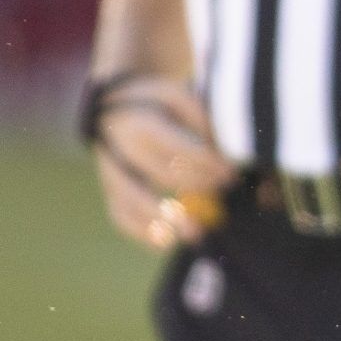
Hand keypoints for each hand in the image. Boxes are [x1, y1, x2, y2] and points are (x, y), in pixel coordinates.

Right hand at [93, 77, 234, 250]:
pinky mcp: (109, 188)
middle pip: (156, 171)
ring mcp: (109, 169)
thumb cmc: (163, 104)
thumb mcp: (183, 97)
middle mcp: (118, 146)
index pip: (174, 145)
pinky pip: (119, 214)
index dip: (204, 162)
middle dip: (194, 186)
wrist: (119, 105)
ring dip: (162, 219)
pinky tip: (168, 243)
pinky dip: (142, 231)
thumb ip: (204, 121)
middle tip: (224, 196)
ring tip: (195, 234)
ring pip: (129, 198)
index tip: (231, 173)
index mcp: (139, 119)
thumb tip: (232, 153)